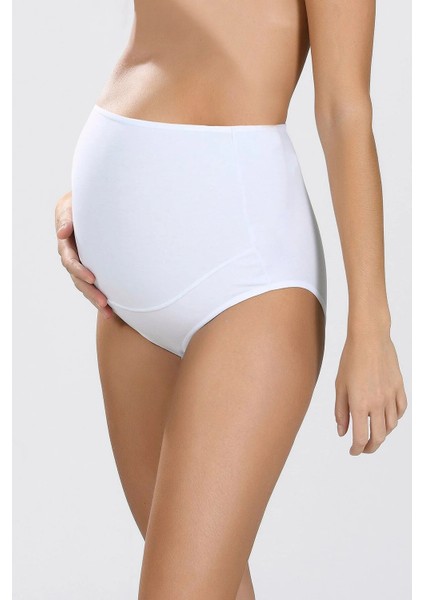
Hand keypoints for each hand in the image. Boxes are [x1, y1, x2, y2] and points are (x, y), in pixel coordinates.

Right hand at [55, 191, 113, 318]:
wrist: (90, 203)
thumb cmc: (79, 202)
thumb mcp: (69, 205)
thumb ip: (66, 217)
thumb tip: (62, 232)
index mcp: (66, 243)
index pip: (70, 260)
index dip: (79, 270)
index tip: (92, 278)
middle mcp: (72, 256)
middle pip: (78, 279)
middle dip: (90, 292)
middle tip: (104, 303)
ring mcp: (82, 263)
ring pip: (86, 286)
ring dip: (96, 299)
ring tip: (109, 313)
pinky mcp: (92, 266)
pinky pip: (95, 284)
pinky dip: (103, 296)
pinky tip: (114, 309)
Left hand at [334, 331, 406, 454]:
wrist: (370, 338)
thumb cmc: (350, 359)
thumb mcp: (340, 386)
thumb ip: (340, 411)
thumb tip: (342, 432)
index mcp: (359, 403)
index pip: (360, 437)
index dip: (357, 449)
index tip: (353, 451)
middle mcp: (377, 403)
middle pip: (378, 437)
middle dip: (371, 447)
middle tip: (364, 449)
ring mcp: (391, 396)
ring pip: (391, 426)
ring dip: (382, 434)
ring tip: (373, 433)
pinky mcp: (399, 387)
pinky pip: (401, 410)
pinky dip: (394, 419)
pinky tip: (386, 418)